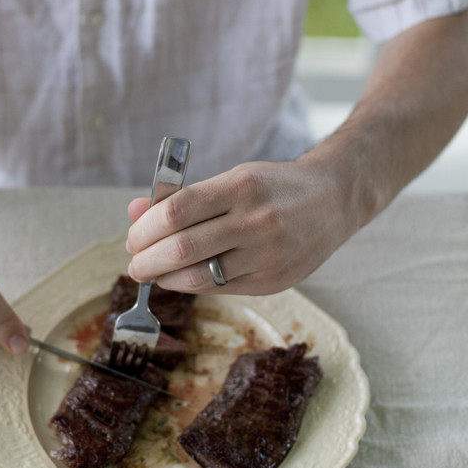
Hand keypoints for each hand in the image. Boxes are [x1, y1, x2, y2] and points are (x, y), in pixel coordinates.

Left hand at [125, 157, 356, 295]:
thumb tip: (134, 212)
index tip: (133, 237)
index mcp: (241, 187)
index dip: (145, 229)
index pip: (176, 211)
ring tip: (154, 274)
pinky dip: (194, 285)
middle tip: (135, 263)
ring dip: (166, 279)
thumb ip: (183, 198)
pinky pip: (221, 289)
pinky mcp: (275, 281)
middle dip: (147, 260)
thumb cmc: (273, 187)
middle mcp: (256, 221)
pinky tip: (183, 278)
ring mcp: (268, 254)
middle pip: (183, 248)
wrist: (334, 199)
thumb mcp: (232, 178)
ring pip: (199, 277)